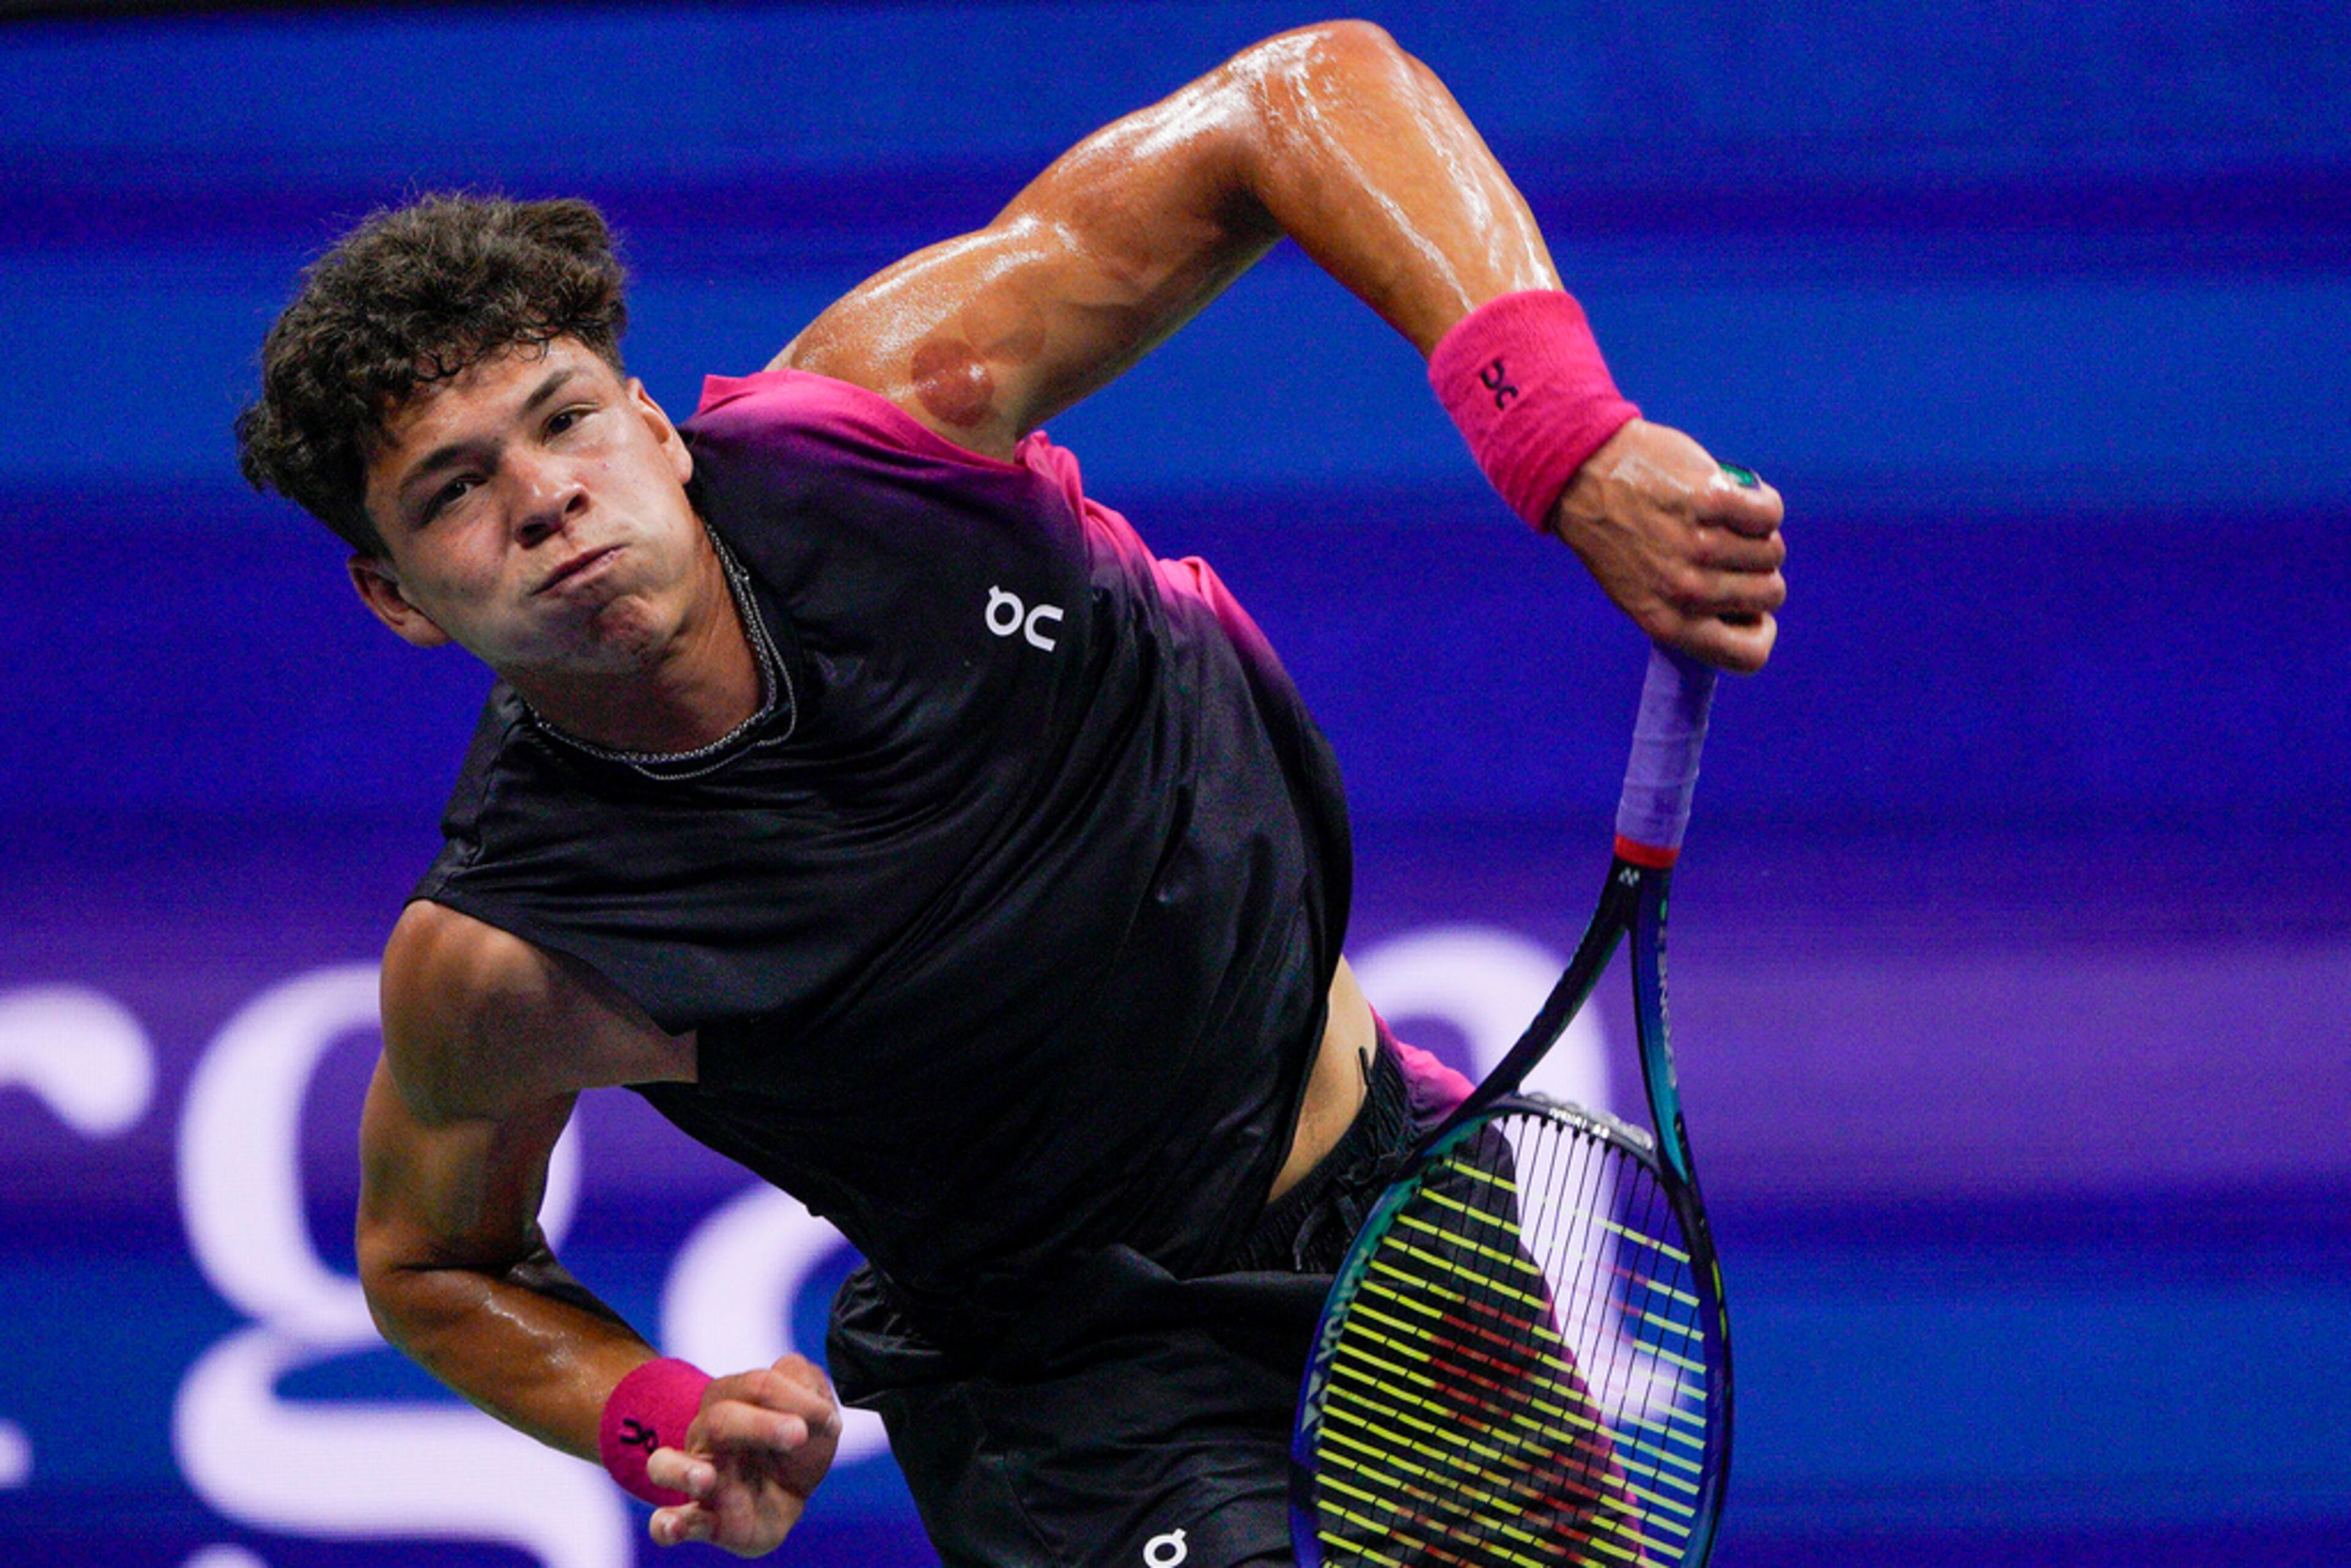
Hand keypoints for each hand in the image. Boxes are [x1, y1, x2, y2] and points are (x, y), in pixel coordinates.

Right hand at [644, 1355, 842, 1556]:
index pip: (758, 1386)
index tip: (827, 1419)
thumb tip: (805, 1395)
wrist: (787, 1493)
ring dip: (683, 1471)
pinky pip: (670, 1522)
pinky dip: (666, 1525)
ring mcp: (699, 1477)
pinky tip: (672, 1527)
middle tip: (798, 1434)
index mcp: (735, 1400)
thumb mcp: (814, 1410)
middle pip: (719, 1421)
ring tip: (705, 1479)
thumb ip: (806, 1384)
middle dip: (761, 1425)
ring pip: (666, 1466)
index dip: (796, 1397)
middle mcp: (708, 1435)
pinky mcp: (703, 1520)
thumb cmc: (792, 1446)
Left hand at [1547, 419, 1785, 672]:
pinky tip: (1735, 496)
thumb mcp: (1638, 592)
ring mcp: (1701, 544)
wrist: (1582, 475)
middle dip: (1758, 574)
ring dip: (1757, 536)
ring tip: (1723, 521)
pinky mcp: (1716, 499)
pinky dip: (1760, 502)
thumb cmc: (1614, 534)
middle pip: (1770, 595)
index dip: (1759, 630)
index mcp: (1666, 623)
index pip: (1747, 655)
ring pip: (1772, 552)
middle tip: (1730, 551)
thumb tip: (1746, 613)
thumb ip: (1687, 611)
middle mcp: (1686, 591)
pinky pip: (1769, 513)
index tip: (1752, 611)